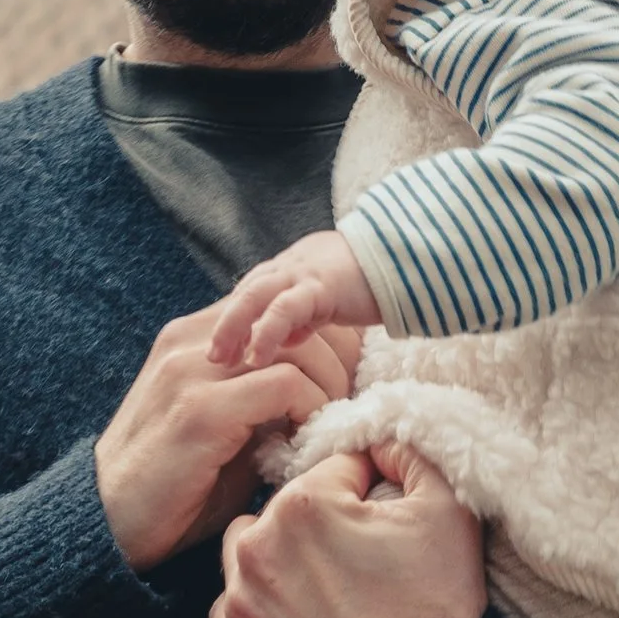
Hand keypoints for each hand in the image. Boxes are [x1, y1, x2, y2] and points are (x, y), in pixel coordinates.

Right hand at [96, 305, 361, 573]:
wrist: (108, 525)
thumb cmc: (175, 488)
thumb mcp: (227, 431)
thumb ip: (265, 402)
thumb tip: (331, 395)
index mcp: (195, 339)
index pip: (278, 308)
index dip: (324, 341)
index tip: (343, 386)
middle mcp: (190, 342)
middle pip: (294, 318)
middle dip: (337, 362)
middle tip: (347, 410)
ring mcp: (191, 371)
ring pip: (297, 345)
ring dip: (329, 387)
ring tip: (330, 428)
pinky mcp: (199, 410)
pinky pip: (284, 385)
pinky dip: (311, 411)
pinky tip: (308, 443)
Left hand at [208, 231, 379, 369]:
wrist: (408, 258)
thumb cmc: (371, 282)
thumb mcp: (330, 302)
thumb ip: (306, 318)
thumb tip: (288, 340)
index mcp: (290, 268)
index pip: (250, 292)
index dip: (231, 319)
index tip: (217, 350)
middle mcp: (291, 266)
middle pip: (245, 292)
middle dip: (224, 325)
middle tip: (210, 358)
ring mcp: (303, 273)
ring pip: (254, 296)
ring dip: (234, 328)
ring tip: (222, 360)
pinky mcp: (320, 285)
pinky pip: (285, 309)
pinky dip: (266, 332)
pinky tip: (257, 356)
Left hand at [212, 444, 486, 617]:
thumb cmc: (443, 610)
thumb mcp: (448, 508)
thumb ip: (407, 448)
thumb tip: (374, 433)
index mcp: (302, 504)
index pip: (327, 471)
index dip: (362, 494)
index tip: (381, 527)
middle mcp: (255, 550)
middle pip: (283, 511)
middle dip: (317, 527)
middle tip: (361, 567)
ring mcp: (239, 607)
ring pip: (247, 556)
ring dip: (279, 564)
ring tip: (330, 596)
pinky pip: (235, 613)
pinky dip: (264, 616)